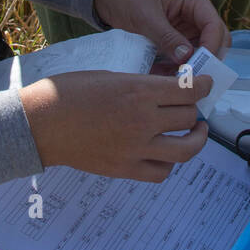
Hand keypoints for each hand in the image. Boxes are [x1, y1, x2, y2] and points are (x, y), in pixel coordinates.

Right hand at [19, 69, 210, 180]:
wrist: (41, 124)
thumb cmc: (70, 93)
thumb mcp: (111, 76)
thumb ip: (141, 85)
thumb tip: (167, 92)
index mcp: (139, 91)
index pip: (189, 91)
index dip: (205, 87)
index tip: (207, 85)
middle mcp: (143, 121)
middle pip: (189, 118)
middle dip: (195, 110)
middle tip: (193, 106)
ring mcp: (135, 149)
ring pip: (185, 150)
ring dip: (195, 140)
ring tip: (195, 133)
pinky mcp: (124, 169)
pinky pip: (161, 172)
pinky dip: (169, 164)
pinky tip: (166, 153)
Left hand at [93, 0, 228, 63]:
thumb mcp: (146, 16)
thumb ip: (167, 36)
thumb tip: (186, 57)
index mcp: (194, 0)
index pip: (215, 26)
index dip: (211, 47)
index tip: (197, 66)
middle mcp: (195, 14)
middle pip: (215, 41)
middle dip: (205, 60)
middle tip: (189, 76)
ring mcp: (186, 28)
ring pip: (200, 52)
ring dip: (190, 66)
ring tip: (172, 79)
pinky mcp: (175, 39)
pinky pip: (183, 57)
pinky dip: (176, 68)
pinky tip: (162, 75)